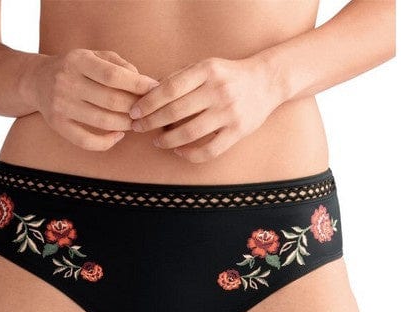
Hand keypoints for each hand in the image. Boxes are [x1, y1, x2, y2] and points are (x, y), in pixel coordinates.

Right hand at [32, 48, 159, 150]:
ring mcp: (61, 106)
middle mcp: (67, 82)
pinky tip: (118, 135)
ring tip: (135, 121)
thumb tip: (144, 83)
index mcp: (78, 60)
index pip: (113, 75)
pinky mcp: (58, 125)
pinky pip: (87, 141)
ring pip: (103, 121)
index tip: (155, 89)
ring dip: (126, 124)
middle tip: (147, 110)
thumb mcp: (94, 56)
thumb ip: (119, 65)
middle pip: (111, 101)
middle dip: (135, 107)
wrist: (37, 80)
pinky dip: (107, 142)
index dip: (138, 85)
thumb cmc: (76, 68)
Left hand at [127, 55, 279, 162]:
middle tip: (138, 128)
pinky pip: (209, 150)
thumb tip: (148, 94)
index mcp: (206, 70)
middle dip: (151, 122)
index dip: (148, 103)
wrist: (266, 82)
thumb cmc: (228, 76)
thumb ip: (180, 78)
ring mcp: (229, 112)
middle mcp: (218, 90)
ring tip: (157, 141)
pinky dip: (190, 154)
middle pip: (175, 111)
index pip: (169, 88)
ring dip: (168, 140)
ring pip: (189, 133)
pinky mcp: (238, 131)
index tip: (134, 112)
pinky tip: (179, 152)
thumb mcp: (205, 66)